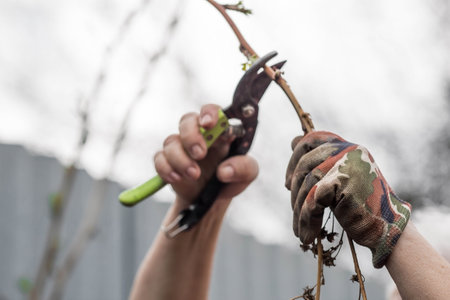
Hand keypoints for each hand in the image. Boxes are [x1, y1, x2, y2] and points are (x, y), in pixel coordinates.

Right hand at [154, 104, 258, 207]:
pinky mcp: (168, 162)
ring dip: (180, 159)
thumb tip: (224, 170)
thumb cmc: (231, 179)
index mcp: (218, 132)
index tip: (208, 124)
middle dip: (191, 136)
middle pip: (186, 120)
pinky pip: (159, 158)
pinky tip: (176, 178)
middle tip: (200, 154)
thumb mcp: (248, 174)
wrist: (212, 200)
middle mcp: (198, 135)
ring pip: (170, 141)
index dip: (209, 113)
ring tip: (194, 175)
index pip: (211, 111)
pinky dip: (166, 168)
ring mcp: (181, 148)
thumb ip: (244, 169)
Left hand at [285, 131, 410, 267]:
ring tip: (300, 231)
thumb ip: (319, 161)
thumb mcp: (339, 178)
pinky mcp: (346, 183)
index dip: (294, 160)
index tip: (288, 183)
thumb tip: (293, 140)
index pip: (311, 140)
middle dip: (295, 190)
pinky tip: (308, 234)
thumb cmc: (362, 207)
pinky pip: (313, 199)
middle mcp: (349, 150)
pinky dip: (306, 219)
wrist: (389, 231)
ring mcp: (348, 164)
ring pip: (308, 182)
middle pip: (305, 163)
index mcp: (347, 146)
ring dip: (299, 209)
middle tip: (293, 209)